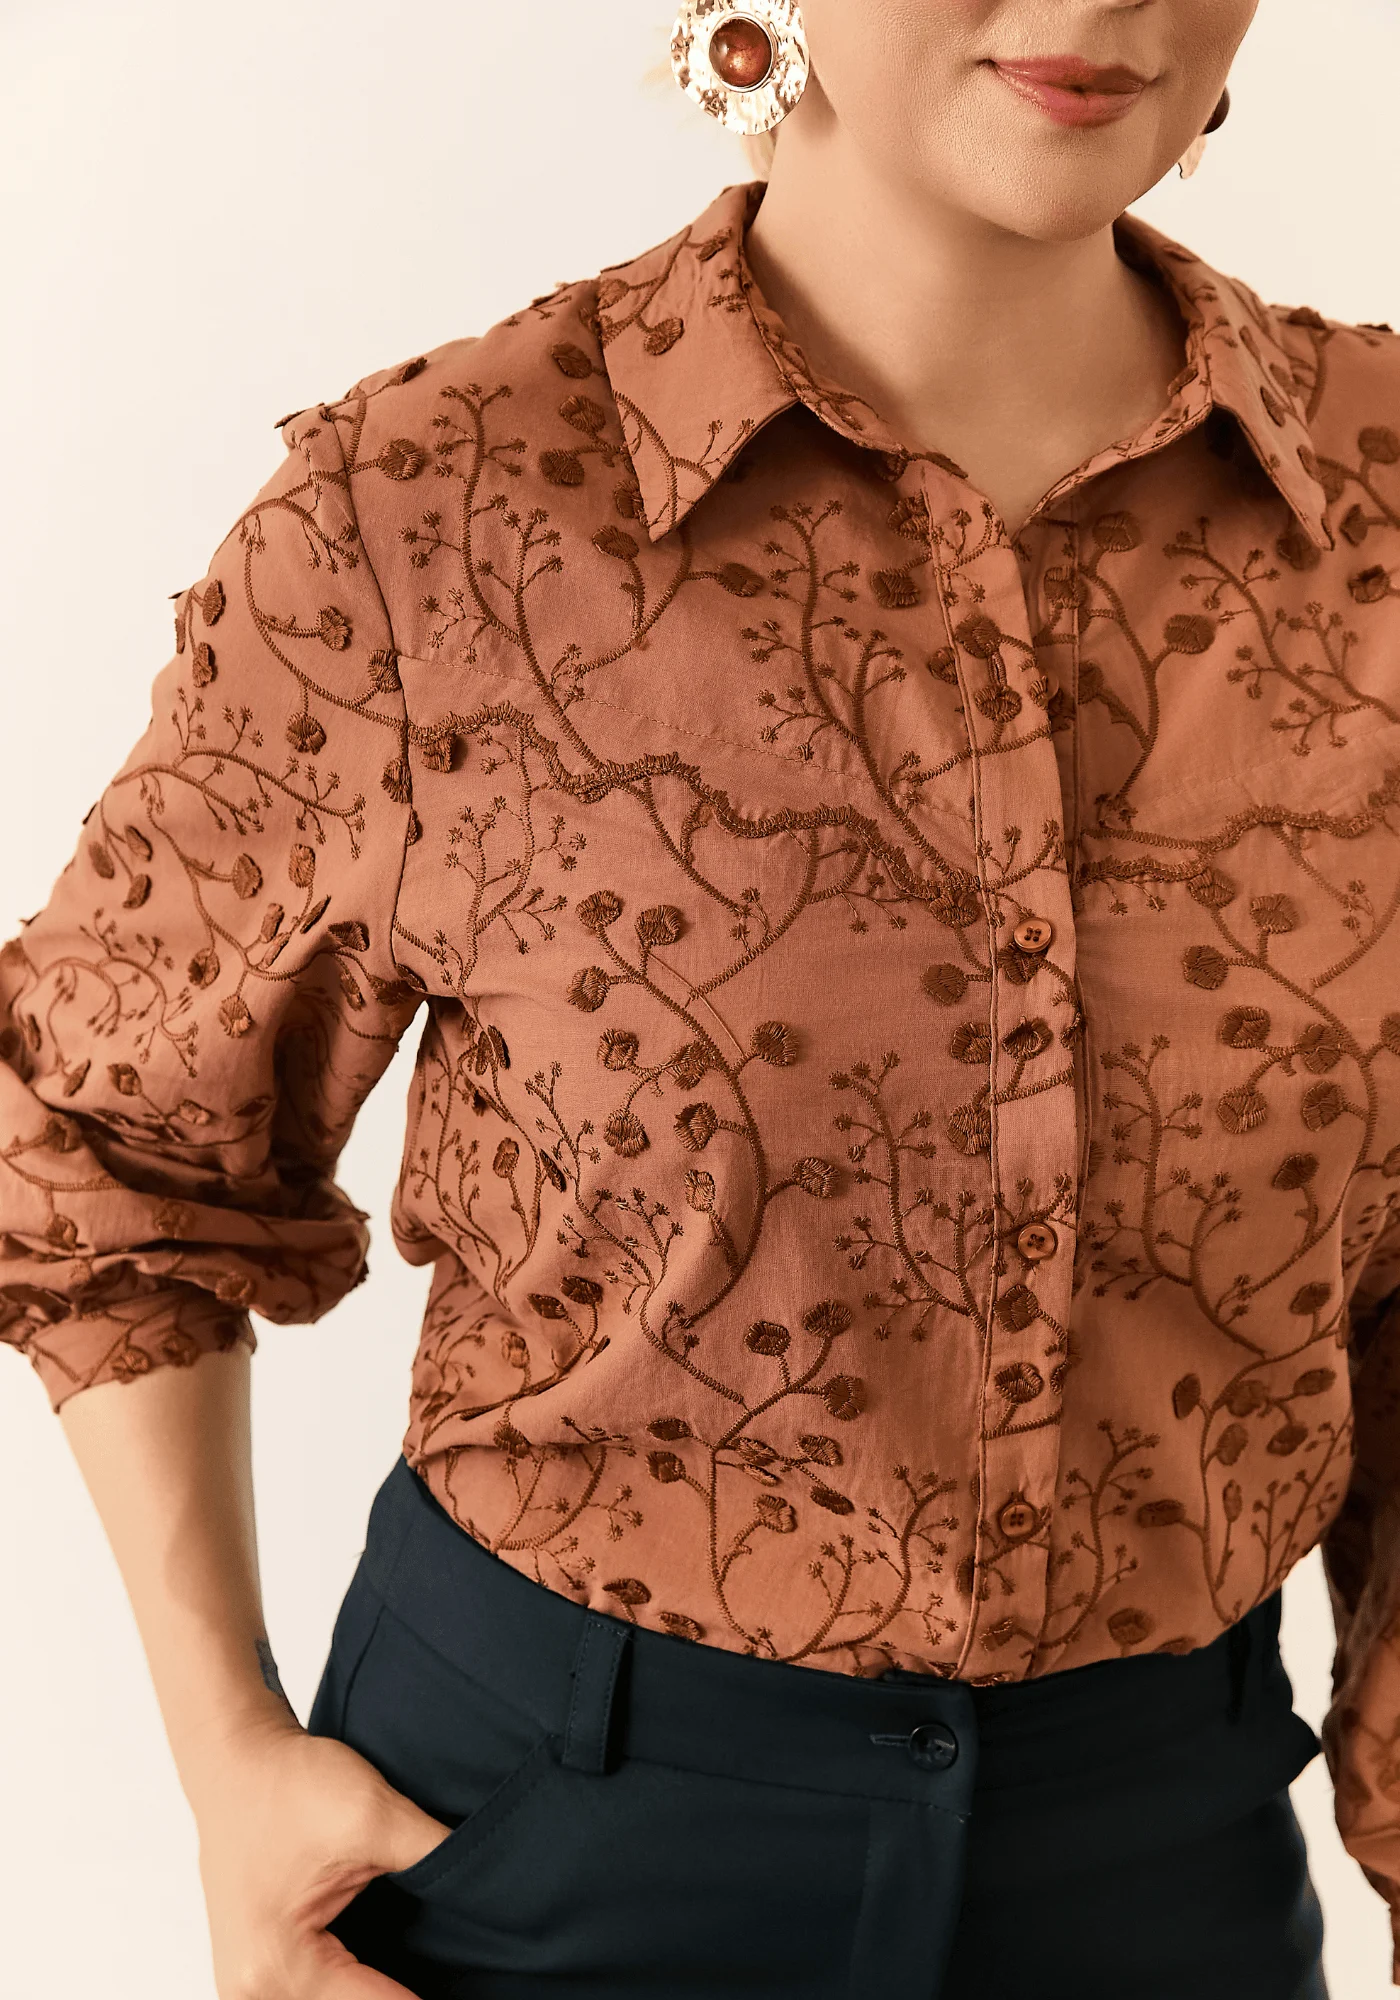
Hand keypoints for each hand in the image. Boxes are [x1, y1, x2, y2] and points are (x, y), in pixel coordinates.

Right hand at [188, 1715, 451, 1996]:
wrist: (233, 1758)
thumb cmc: (287, 1782)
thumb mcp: (374, 1815)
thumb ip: (436, 1856)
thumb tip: (497, 1885)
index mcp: (279, 1965)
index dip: (433, 1998)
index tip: (476, 1985)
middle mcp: (253, 1991)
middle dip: (402, 1996)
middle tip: (460, 1973)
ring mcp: (248, 1985)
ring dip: (375, 1992)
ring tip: (427, 1964)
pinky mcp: (255, 1969)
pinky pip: (316, 1995)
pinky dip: (350, 1985)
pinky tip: (390, 1960)